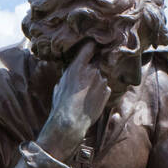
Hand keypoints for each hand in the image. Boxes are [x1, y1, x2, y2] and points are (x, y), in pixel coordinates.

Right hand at [37, 41, 109, 161]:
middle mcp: (92, 70)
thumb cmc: (61, 104)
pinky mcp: (107, 91)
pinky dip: (99, 92)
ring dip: (95, 83)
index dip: (91, 46)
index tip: (93, 45)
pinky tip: (91, 101)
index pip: (89, 47)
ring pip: (99, 77)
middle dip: (91, 69)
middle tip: (84, 81)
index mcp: (77, 66)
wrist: (71, 122)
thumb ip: (69, 74)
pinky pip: (104, 88)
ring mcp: (101, 81)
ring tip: (85, 95)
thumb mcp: (60, 84)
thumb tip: (70, 70)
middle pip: (95, 63)